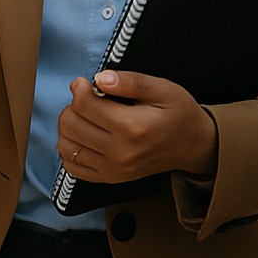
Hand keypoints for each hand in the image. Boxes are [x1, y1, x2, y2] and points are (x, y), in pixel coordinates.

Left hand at [58, 71, 217, 183]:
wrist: (191, 145)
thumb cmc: (178, 113)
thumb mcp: (162, 88)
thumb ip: (130, 81)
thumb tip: (101, 79)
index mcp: (133, 126)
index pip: (84, 105)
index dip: (79, 88)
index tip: (85, 82)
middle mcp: (119, 152)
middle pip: (70, 125)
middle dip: (73, 105)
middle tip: (88, 97)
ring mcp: (113, 169)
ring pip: (66, 146)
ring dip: (69, 126)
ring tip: (86, 115)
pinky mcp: (109, 178)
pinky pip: (72, 167)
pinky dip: (70, 149)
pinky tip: (84, 135)